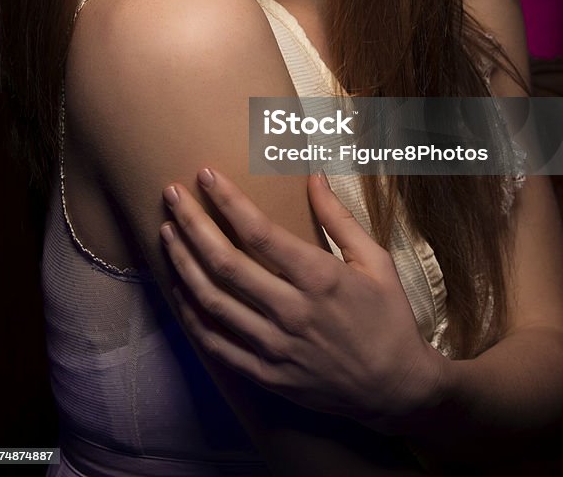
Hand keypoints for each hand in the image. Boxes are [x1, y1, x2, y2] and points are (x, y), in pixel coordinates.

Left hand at [160, 168, 447, 429]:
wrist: (395, 388)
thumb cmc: (388, 316)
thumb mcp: (375, 260)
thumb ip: (339, 218)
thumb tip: (314, 176)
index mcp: (320, 278)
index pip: (260, 232)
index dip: (228, 200)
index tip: (206, 175)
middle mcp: (292, 312)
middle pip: (225, 263)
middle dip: (192, 223)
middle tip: (171, 195)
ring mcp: (275, 347)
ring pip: (212, 302)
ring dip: (183, 263)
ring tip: (167, 232)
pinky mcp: (265, 375)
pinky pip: (216, 343)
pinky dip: (191, 314)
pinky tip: (179, 287)